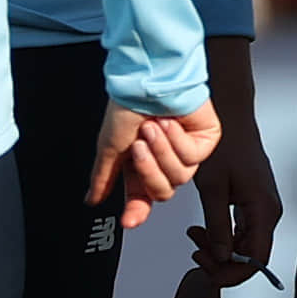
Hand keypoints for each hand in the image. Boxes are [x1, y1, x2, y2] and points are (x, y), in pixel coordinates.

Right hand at [90, 101, 223, 224]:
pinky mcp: (204, 141)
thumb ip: (104, 176)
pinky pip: (192, 157)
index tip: (128, 221)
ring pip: (179, 176)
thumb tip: (92, 199)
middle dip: (148, 168)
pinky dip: (177, 139)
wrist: (149, 77)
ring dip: (162, 151)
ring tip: (153, 127)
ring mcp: (185, 152)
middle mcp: (163, 160)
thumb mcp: (109, 146)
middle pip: (162, 192)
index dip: (136, 211)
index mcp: (141, 164)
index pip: (142, 198)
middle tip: (138, 144)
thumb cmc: (129, 104)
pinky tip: (170, 122)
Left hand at [184, 37, 284, 282]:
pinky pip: (242, 230)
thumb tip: (221, 256)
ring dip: (220, 248)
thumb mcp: (214, 188)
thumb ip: (218, 225)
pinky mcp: (253, 202)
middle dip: (222, 261)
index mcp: (263, 209)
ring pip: (245, 245)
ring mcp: (262, 207)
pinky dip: (223, 235)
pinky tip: (203, 228)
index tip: (207, 270)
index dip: (231, 273)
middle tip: (195, 251)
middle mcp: (268, 211)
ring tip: (195, 237)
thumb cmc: (225, 143)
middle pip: (251, 256)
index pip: (255, 260)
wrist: (231, 117)